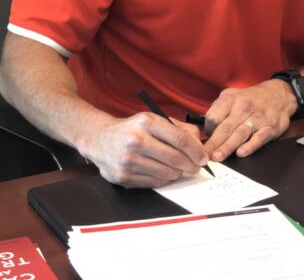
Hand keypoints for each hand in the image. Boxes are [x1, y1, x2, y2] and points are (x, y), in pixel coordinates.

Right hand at [77, 112, 208, 187]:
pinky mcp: (123, 176)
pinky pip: (154, 183)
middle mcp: (136, 140)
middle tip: (196, 167)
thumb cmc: (132, 129)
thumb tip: (200, 144)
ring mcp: (128, 160)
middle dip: (191, 165)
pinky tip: (163, 173)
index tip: (204, 158)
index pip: (180, 138)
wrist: (98, 139)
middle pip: (175, 158)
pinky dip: (164, 179)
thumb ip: (179, 128)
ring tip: (178, 169)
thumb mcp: (153, 120)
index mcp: (147, 122)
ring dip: (178, 173)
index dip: (196, 151)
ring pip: (166, 173)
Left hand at [203, 80, 296, 161]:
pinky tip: (241, 153)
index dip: (207, 130)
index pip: (213, 117)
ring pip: (239, 134)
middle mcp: (243, 107)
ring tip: (217, 157)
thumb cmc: (251, 99)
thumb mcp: (232, 96)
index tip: (205, 140)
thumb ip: (218, 110)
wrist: (279, 94)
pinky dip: (250, 146)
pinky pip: (259, 138)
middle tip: (204, 155)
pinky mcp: (270, 127)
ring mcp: (257, 118)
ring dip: (227, 147)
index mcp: (230, 99)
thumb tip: (205, 129)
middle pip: (224, 128)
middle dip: (213, 143)